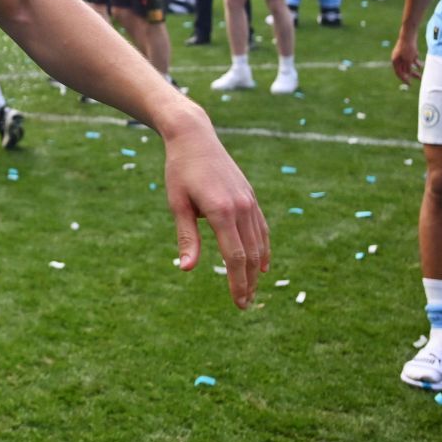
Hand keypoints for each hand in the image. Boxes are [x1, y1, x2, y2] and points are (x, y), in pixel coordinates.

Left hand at [162, 117, 268, 309]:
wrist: (194, 136)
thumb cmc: (180, 171)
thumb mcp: (178, 205)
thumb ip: (187, 238)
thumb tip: (187, 269)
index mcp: (222, 212)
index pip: (235, 257)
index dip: (237, 283)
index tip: (238, 303)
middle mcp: (242, 208)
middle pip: (251, 255)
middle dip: (248, 282)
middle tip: (245, 305)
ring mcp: (249, 201)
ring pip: (259, 243)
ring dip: (256, 269)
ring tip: (252, 290)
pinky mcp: (251, 196)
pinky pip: (262, 228)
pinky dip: (264, 248)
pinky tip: (262, 264)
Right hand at [391, 35, 422, 84]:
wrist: (409, 34)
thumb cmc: (407, 47)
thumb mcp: (408, 60)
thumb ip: (408, 68)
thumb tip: (407, 76)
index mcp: (395, 61)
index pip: (398, 73)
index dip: (404, 79)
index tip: (410, 84)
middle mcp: (398, 58)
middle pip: (404, 69)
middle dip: (411, 74)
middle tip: (419, 79)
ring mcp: (402, 54)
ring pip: (408, 64)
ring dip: (414, 69)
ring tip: (421, 73)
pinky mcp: (407, 51)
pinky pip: (411, 59)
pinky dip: (415, 63)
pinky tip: (420, 65)